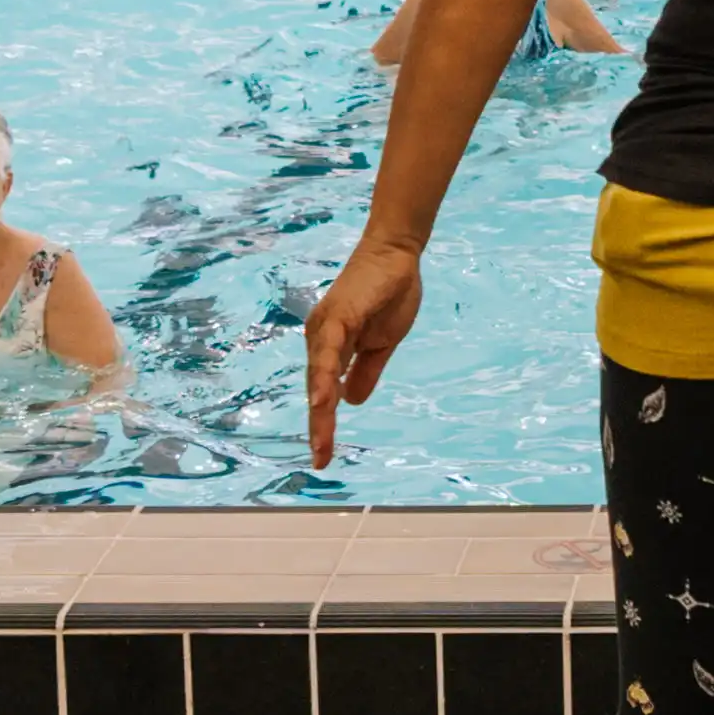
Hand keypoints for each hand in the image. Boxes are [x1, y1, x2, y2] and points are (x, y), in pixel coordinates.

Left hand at [302, 234, 429, 465]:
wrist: (397, 254)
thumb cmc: (388, 294)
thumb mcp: (382, 344)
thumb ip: (366, 371)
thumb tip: (352, 401)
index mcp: (331, 347)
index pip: (324, 392)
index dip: (323, 424)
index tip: (323, 456)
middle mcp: (321, 339)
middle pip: (316, 389)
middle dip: (319, 427)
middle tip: (320, 460)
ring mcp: (326, 327)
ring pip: (318, 374)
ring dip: (318, 409)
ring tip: (320, 441)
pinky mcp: (338, 315)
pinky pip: (329, 351)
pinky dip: (326, 376)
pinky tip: (325, 398)